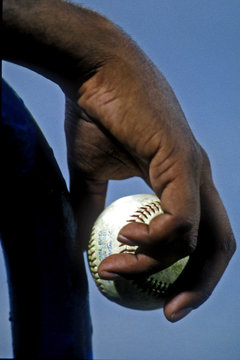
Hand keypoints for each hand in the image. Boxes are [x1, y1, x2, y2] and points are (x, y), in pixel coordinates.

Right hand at [65, 55, 235, 321]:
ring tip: (112, 264)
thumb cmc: (98, 116)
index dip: (189, 274)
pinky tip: (125, 236)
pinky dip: (154, 240)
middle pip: (219, 247)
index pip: (202, 238)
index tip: (160, 299)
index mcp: (182, 181)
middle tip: (167, 312)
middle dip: (198, 287)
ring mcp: (194, 168)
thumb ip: (93, 209)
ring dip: (152, 265)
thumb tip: (83, 243)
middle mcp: (198, 178)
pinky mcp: (182, 159)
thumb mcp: (93, 174)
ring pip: (196, 240)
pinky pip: (180, 219)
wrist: (96, 71)